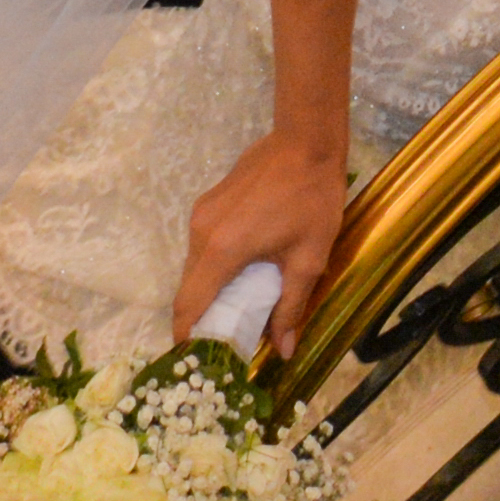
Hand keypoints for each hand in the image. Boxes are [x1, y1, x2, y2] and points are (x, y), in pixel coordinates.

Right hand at [174, 126, 345, 342]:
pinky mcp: (208, 203)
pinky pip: (202, 246)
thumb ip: (290, 307)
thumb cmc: (313, 201)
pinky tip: (240, 273)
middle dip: (201, 317)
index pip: (189, 304)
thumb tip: (282, 351)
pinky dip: (213, 267)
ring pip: (194, 266)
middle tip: (223, 341)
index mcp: (222, 251)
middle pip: (188, 288)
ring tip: (235, 309)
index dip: (187, 335)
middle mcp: (201, 233)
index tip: (195, 359)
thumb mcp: (308, 259)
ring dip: (208, 290)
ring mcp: (201, 215)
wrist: (306, 142)